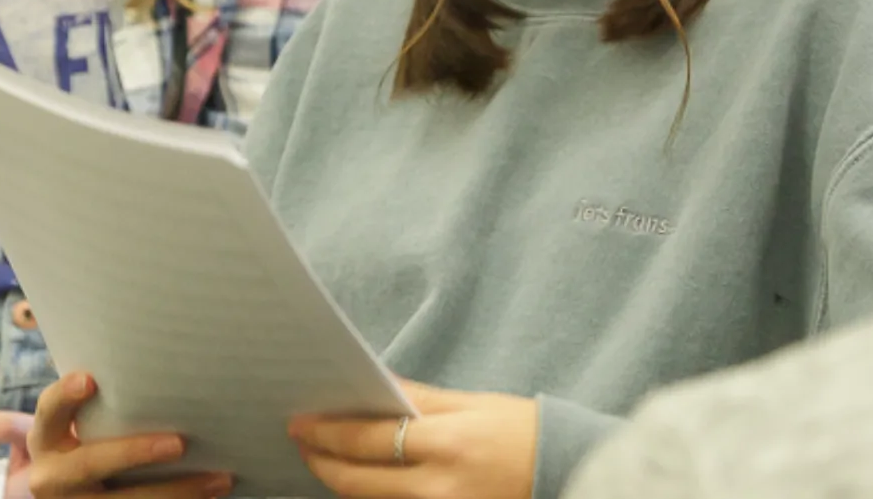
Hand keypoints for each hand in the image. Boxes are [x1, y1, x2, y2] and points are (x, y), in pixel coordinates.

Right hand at [0, 372, 232, 498]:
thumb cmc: (51, 468)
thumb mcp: (32, 448)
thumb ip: (13, 428)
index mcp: (41, 450)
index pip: (47, 416)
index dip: (65, 398)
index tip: (91, 380)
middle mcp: (52, 483)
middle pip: (90, 466)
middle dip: (133, 454)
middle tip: (179, 442)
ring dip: (177, 494)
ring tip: (221, 477)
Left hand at [289, 380, 537, 498]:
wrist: (571, 474)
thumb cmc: (525, 434)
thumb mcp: (476, 404)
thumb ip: (421, 399)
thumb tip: (376, 384)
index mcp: (447, 444)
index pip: (368, 440)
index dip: (326, 431)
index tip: (300, 421)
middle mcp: (438, 488)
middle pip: (356, 482)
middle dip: (321, 460)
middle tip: (301, 440)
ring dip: (342, 480)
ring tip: (326, 457)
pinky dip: (374, 497)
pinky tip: (363, 479)